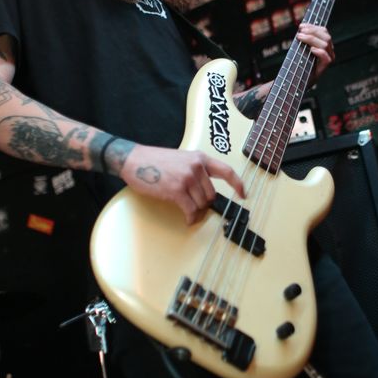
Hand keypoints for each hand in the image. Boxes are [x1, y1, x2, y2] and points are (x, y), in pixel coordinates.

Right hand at [121, 145, 245, 225]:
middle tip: (194, 206)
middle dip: (204, 204)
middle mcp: (196, 167)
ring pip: (202, 204)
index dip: (238, 184)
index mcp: (200, 158)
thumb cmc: (155, 161)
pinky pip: (191, 210)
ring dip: (196, 211)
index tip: (243, 194)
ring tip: (187, 211)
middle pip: (212, 195)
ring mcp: (187, 178)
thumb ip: (196, 170)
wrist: (134, 160)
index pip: (226, 171)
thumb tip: (206, 190)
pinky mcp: (176, 190)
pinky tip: (187, 219)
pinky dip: (190, 218)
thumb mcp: (181, 159)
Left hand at [296, 23, 334, 83]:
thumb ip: (303, 41)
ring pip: (325, 44)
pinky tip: (311, 49)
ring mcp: (327, 60)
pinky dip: (319, 52)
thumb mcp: (300, 50)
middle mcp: (328, 52)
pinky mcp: (324, 68)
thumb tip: (300, 29)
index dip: (313, 26)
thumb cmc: (298, 65)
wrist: (295, 83)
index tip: (301, 26)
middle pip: (326, 36)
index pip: (324, 32)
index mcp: (324, 45)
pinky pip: (326, 58)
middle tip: (299, 32)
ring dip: (311, 39)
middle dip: (312, 31)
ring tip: (300, 38)